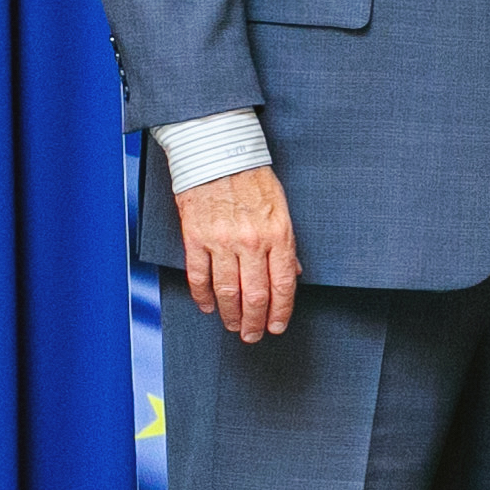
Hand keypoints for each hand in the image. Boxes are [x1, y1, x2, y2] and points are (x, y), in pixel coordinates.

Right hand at [177, 167, 298, 342]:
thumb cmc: (253, 180)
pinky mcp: (195, 237)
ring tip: (233, 326)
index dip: (280, 311)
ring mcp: (221, 241)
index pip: (283, 284)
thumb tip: (294, 273)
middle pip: (255, 294)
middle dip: (255, 321)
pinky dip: (202, 296)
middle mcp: (251, 242)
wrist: (217, 154)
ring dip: (231, 314)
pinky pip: (199, 275)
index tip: (276, 327)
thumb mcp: (282, 209)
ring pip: (226, 291)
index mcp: (278, 235)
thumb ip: (287, 244)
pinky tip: (208, 307)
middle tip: (252, 335)